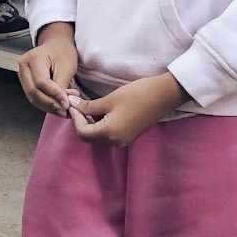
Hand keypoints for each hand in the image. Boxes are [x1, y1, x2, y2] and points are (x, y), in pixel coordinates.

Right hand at [17, 23, 77, 113]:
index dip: (54, 95)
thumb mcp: (67, 65)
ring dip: (48, 107)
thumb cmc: (62, 51)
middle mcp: (23, 67)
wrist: (56, 45)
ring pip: (32, 98)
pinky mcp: (26, 83)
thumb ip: (62, 84)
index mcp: (33, 58)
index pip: (41, 82)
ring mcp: (22, 75)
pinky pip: (34, 98)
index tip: (66, 103)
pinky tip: (57, 107)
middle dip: (50, 104)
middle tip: (65, 110)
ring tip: (63, 110)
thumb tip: (61, 103)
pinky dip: (46, 105)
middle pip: (34, 92)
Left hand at [69, 72, 187, 146]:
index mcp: (109, 134)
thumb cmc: (137, 95)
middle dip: (80, 122)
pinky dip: (99, 126)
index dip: (75, 118)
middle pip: (89, 138)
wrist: (164, 95)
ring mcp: (123, 140)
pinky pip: (108, 135)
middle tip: (77, 106)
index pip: (82, 132)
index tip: (72, 104)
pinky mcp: (128, 136)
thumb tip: (73, 106)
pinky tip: (99, 112)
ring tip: (86, 107)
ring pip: (98, 137)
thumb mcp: (110, 99)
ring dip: (89, 124)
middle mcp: (115, 142)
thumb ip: (89, 106)